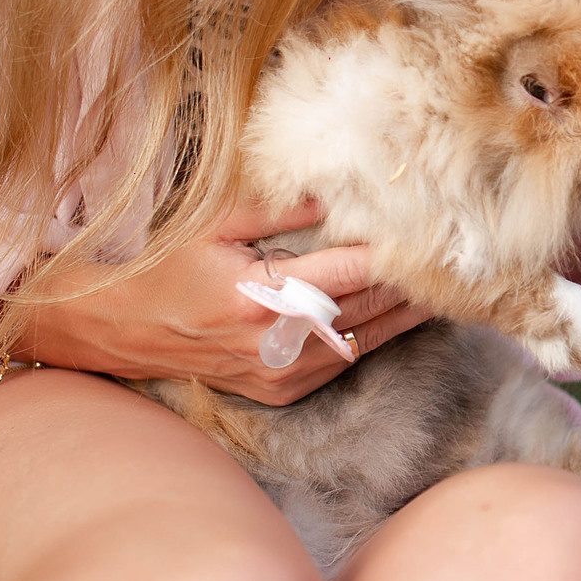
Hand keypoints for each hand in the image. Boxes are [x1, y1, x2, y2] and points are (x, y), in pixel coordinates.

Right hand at [10, 197, 431, 404]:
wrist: (122, 331)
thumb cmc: (166, 268)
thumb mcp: (212, 223)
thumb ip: (275, 206)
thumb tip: (333, 188)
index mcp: (260, 296)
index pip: (350, 271)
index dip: (395, 252)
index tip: (432, 230)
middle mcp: (276, 341)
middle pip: (369, 307)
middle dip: (415, 281)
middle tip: (459, 255)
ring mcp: (281, 373)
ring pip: (367, 339)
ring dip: (408, 312)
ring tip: (448, 282)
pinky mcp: (282, 391)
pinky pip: (343, 360)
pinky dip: (374, 334)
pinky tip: (402, 312)